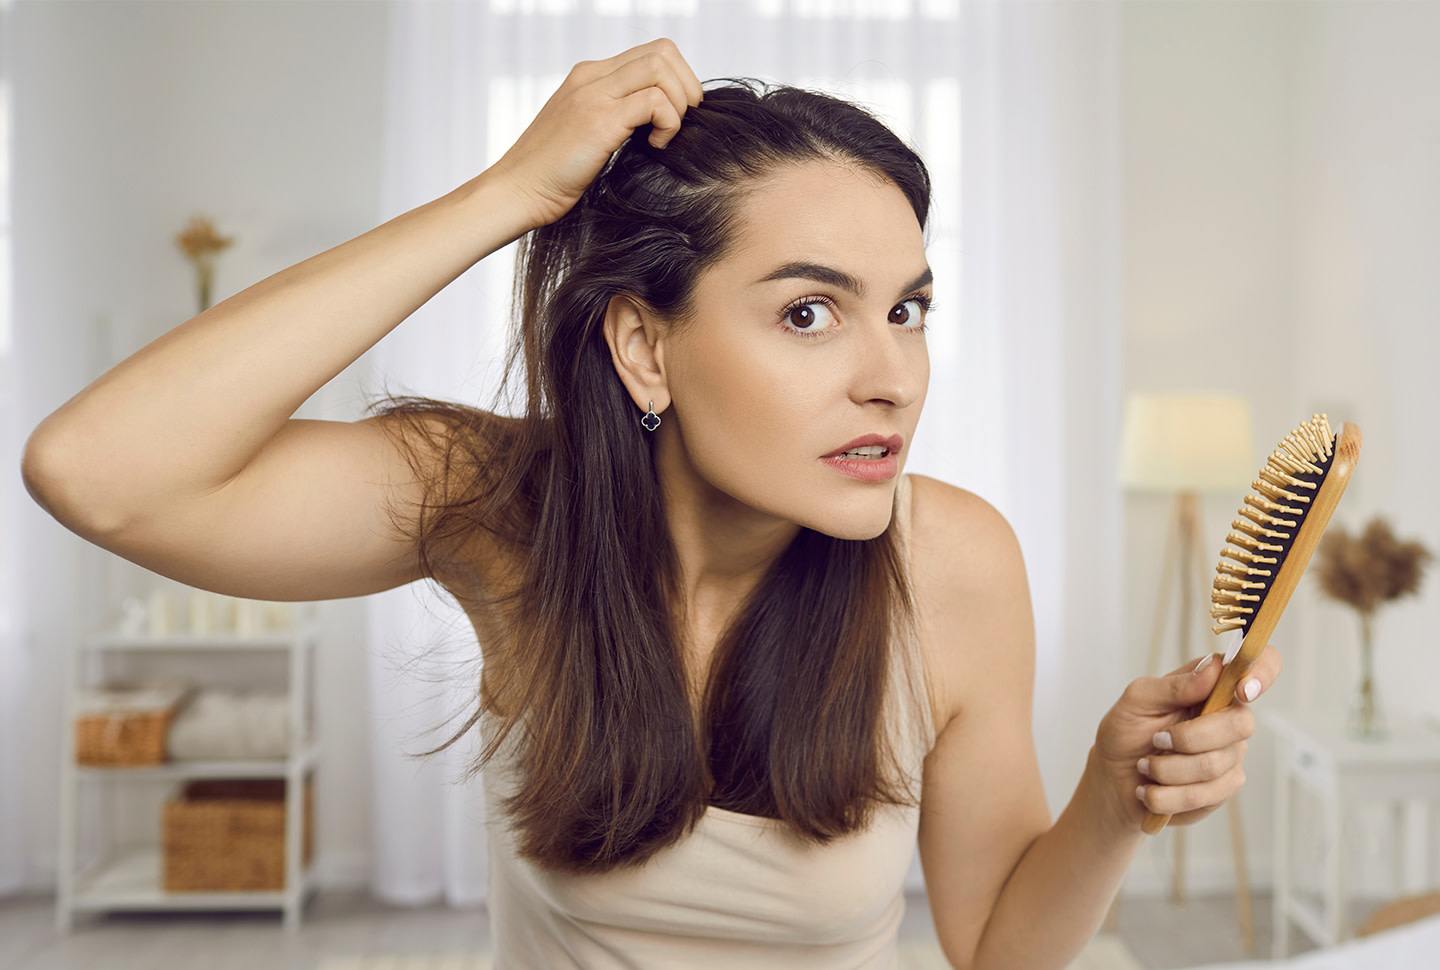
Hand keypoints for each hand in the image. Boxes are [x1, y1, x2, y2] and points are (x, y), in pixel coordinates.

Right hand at [489, 38, 703, 229]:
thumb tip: (659, 121)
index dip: (678, 79)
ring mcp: (594, 95)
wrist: (516, 191)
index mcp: (590, 76)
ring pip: (660, 67)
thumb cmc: (552, 174)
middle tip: (684, 122)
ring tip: (666, 136)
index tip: (678, 114)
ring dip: (678, 103)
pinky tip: (655, 147)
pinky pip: (654, 101)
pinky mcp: (599, 120)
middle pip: (662, 51)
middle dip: (686, 86)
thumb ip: (615, 115)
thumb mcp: (586, 133)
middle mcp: (591, 76)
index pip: (651, 52)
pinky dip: (668, 123)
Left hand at [1092, 645, 1282, 830]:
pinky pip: (1205, 795)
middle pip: (1241, 724)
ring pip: (1214, 765)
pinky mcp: (1224, 787)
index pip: (1261, 666)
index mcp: (1212, 685)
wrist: (1114, 779)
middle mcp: (1228, 717)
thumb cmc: (1126, 733)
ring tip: (1145, 766)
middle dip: (1188, 738)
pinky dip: (1167, 795)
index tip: (1243, 690)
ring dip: (1166, 770)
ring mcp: (1231, 754)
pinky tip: (1151, 789)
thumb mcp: (1138, 701)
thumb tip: (1213, 668)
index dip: (1263, 673)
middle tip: (1156, 740)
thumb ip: (1174, 685)